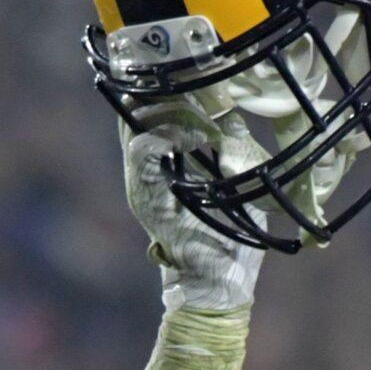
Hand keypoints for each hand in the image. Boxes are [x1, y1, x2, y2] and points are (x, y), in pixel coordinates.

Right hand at [121, 112, 267, 312]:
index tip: (200, 85)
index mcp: (161, 168)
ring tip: (202, 124)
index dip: (164, 92)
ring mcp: (141, 186)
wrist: (221, 283)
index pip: (146, 115)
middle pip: (134, 113)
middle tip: (199, 94)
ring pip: (135, 125)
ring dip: (170, 114)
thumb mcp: (236, 184)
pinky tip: (195, 141)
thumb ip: (232, 150)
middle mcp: (144, 174)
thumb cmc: (231, 241)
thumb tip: (234, 116)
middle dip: (164, 94)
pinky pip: (143, 151)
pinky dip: (168, 136)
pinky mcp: (145, 198)